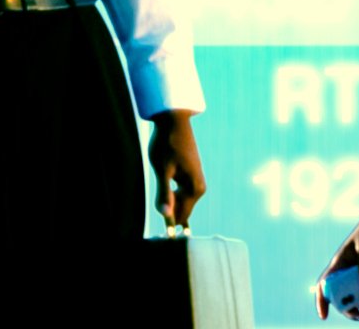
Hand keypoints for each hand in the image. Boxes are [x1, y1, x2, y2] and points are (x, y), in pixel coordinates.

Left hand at [150, 109, 206, 229]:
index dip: (169, 226)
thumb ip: (163, 193)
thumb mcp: (162, 169)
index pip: (182, 216)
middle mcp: (199, 186)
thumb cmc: (166, 144)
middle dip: (169, 214)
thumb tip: (165, 215)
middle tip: (160, 210)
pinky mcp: (189, 175)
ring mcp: (195, 181)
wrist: (173, 121)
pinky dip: (172, 197)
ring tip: (162, 195)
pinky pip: (181, 194)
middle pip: (182, 211)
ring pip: (180, 202)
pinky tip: (166, 193)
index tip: (162, 237)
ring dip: (169, 204)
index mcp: (195, 188)